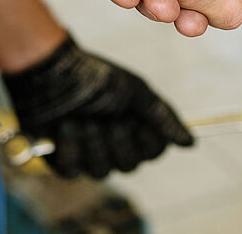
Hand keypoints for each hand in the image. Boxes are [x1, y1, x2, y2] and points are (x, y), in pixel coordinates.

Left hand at [1, 37, 192, 178]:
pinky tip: (66, 125)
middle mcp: (115, 146)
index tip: (134, 118)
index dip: (145, 139)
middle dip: (116, 138)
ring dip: (92, 140)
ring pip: (101, 171)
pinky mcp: (63, 161)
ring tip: (81, 116)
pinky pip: (73, 170)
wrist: (50, 71)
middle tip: (105, 115)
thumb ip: (162, 118)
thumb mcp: (135, 91)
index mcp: (135, 128)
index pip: (153, 153)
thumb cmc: (95, 77)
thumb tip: (191, 143)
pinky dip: (71, 145)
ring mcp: (88, 156)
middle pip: (128, 166)